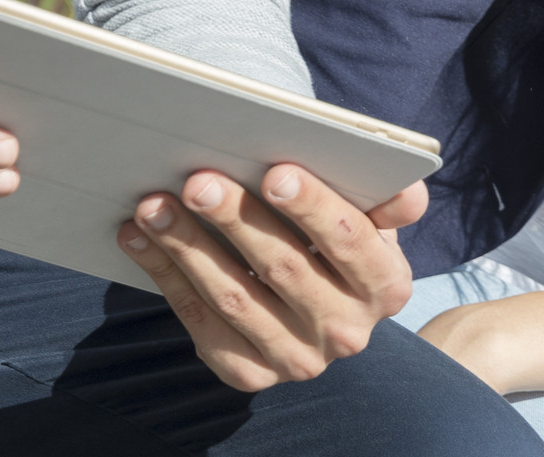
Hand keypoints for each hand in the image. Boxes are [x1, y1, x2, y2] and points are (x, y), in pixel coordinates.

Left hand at [117, 164, 425, 391]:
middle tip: (197, 180)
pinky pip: (199, 322)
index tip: (275, 171)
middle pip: (284, 269)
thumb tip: (405, 185)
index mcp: (386, 287)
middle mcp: (346, 332)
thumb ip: (392, 200)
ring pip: (234, 297)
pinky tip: (138, 236)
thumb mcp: (377, 221)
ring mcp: (295, 359)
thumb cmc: (345, 243)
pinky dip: (165, 274)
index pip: (350, 242)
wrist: (327, 313)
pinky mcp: (248, 373)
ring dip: (188, 246)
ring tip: (154, 204)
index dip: (313, 207)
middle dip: (238, 219)